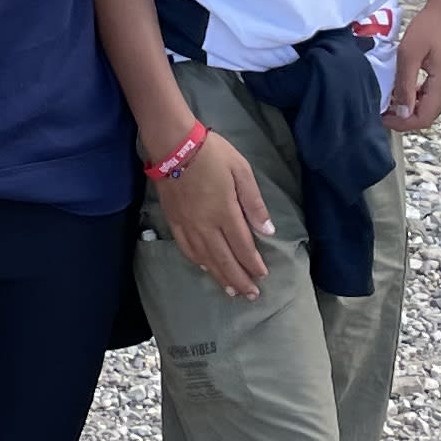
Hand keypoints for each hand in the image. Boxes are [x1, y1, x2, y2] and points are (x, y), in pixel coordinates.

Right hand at [155, 132, 273, 296]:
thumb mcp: (241, 170)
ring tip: (231, 291)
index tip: (262, 276)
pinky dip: (198, 262)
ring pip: (206, 259)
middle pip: (225, 259)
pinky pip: (187, 249)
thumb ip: (253, 202)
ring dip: (220, 276)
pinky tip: (205, 268)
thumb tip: (267, 230)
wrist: (173, 145)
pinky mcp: (174, 221)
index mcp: (225, 212)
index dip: (253, 264)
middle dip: (240, 279)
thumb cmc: (212, 153)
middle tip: (251, 295)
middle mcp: (206, 225)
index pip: (242, 246)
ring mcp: (188, 225)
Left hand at [384, 0, 440, 131]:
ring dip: (408, 106)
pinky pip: (431, 95)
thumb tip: (401, 112)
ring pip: (428, 106)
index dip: (400, 122)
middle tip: (380, 107)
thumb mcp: (409, 53)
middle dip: (402, 116)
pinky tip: (400, 87)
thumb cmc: (430, 26)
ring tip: (387, 98)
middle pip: (426, 116)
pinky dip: (415, 96)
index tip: (380, 116)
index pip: (423, 119)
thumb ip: (405, 84)